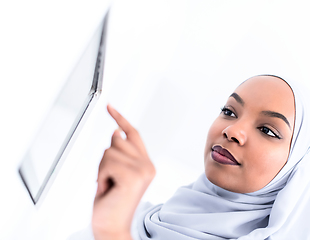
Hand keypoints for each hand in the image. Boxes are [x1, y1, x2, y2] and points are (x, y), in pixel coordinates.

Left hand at [92, 104, 155, 239]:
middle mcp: (148, 165)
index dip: (120, 118)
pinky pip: (107, 162)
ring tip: (109, 185)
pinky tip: (108, 188)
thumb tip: (115, 132)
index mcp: (145, 163)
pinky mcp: (134, 176)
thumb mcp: (114, 173)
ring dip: (102, 169)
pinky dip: (102, 176)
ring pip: (110, 151)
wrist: (112, 226)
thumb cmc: (111, 202)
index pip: (133, 134)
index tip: (109, 106)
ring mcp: (143, 170)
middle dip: (105, 159)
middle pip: (117, 140)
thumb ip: (120, 153)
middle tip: (109, 179)